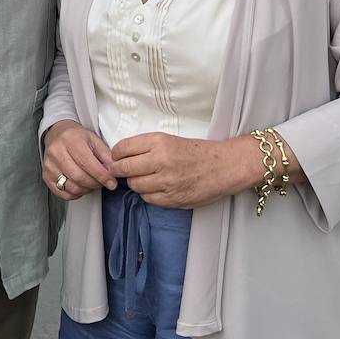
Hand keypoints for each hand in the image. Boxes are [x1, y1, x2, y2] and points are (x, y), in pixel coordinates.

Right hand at [42, 121, 115, 199]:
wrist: (57, 134)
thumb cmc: (76, 137)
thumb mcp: (93, 139)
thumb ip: (105, 154)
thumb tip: (114, 170)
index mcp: (70, 140)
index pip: (87, 163)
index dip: (102, 176)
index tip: (111, 182)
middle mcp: (56, 152)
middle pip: (79, 177)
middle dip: (95, 184)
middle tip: (102, 183)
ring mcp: (49, 165)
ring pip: (71, 187)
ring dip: (86, 189)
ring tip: (92, 183)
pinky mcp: (46, 175)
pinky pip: (63, 193)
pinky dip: (75, 194)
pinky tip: (80, 186)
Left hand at [111, 132, 255, 208]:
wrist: (224, 166)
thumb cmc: (198, 152)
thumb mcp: (169, 139)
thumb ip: (146, 147)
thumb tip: (121, 156)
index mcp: (158, 142)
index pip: (122, 148)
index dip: (115, 154)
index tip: (116, 157)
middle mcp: (161, 160)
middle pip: (123, 168)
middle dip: (118, 170)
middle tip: (119, 171)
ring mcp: (167, 181)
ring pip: (135, 185)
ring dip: (135, 183)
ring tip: (143, 179)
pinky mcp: (173, 198)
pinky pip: (148, 199)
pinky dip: (148, 194)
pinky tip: (155, 188)